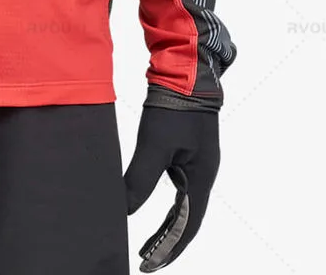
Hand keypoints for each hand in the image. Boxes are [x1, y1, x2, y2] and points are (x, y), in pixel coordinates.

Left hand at [124, 106, 219, 270]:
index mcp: (202, 177)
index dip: (169, 247)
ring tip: (146, 242)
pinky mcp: (184, 150)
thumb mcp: (154, 144)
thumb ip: (140, 179)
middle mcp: (202, 174)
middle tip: (145, 259)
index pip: (186, 225)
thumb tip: (123, 208)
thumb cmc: (174, 106)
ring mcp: (195, 162)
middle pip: (186, 219)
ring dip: (165, 224)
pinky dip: (163, 201)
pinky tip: (146, 201)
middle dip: (166, 241)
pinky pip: (176, 185)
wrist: (185, 70)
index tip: (150, 263)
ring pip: (181, 204)